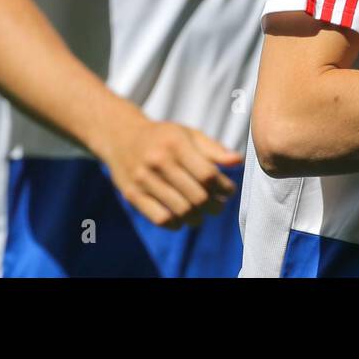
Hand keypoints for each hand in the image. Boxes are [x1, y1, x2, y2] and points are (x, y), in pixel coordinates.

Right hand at [104, 119, 242, 228]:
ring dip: (198, 217)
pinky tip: (182, 218)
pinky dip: (176, 224)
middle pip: (197, 196)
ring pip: (181, 210)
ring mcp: (143, 179)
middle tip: (218, 206)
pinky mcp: (132, 195)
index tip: (228, 191)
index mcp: (176, 143)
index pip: (208, 174)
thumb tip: (237, 161)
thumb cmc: (163, 137)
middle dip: (214, 206)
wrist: (121, 136)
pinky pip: (160, 219)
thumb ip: (213, 148)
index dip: (224, 187)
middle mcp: (158, 160)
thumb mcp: (188, 134)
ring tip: (202, 214)